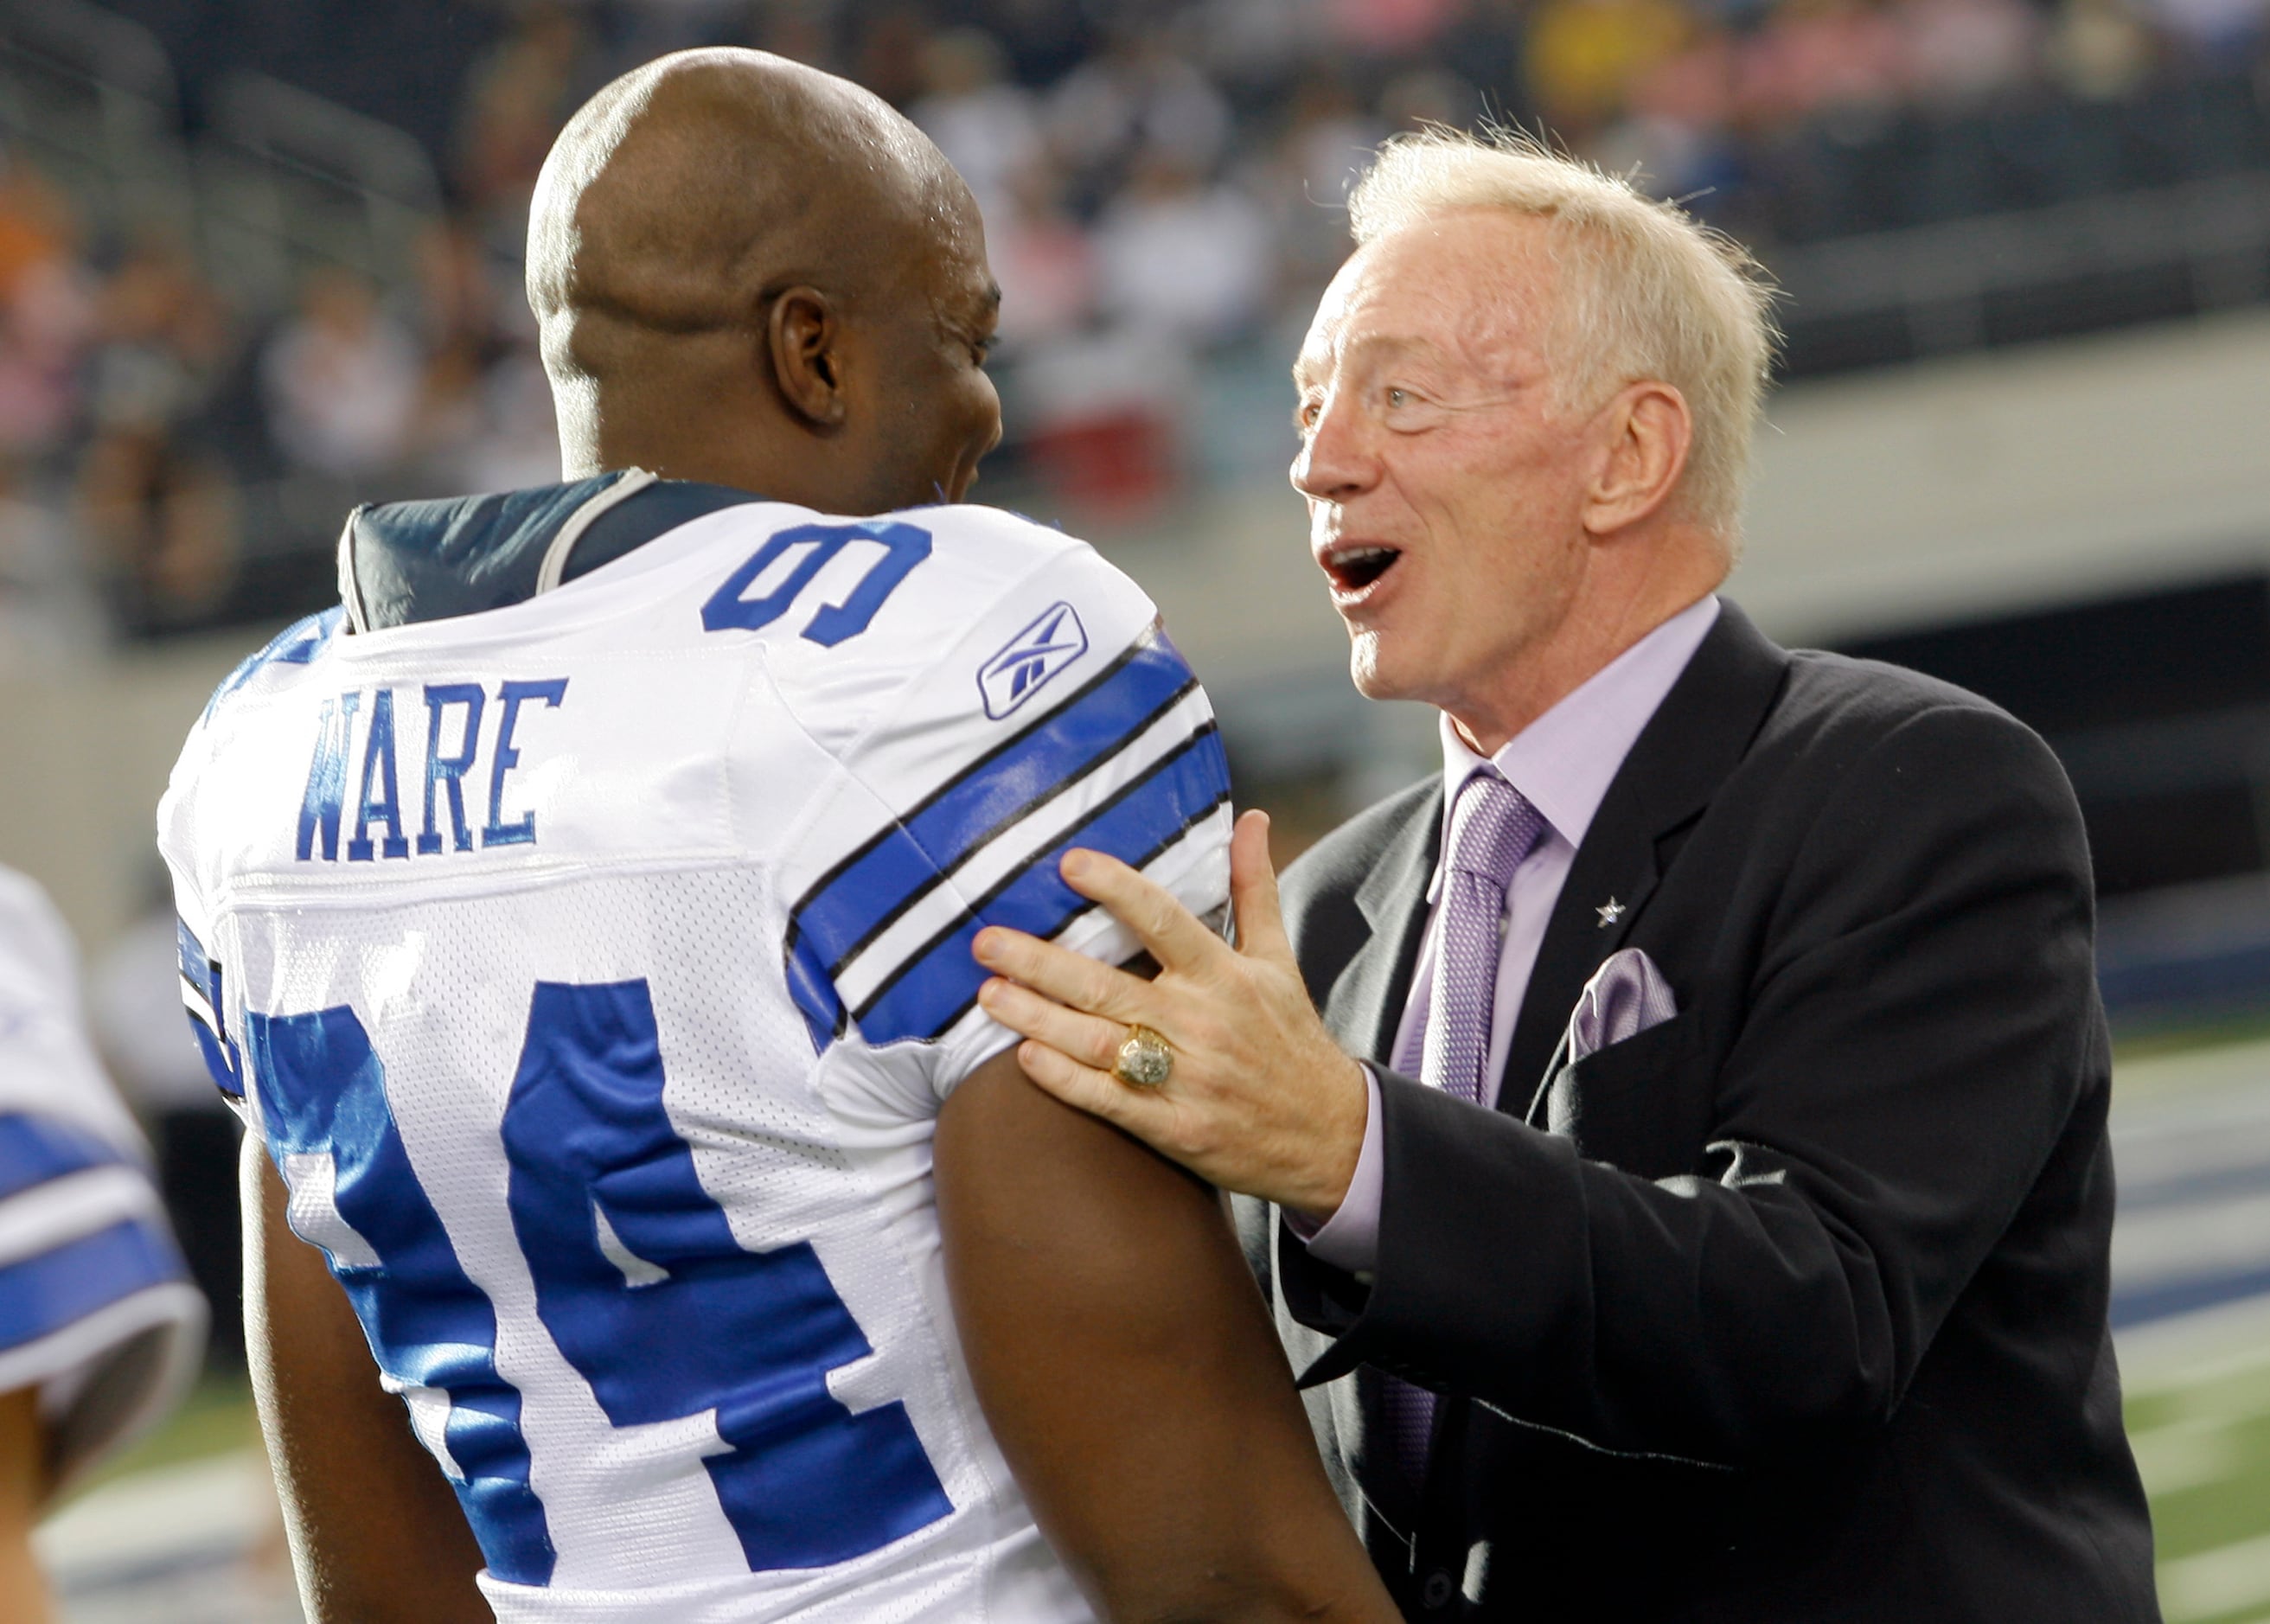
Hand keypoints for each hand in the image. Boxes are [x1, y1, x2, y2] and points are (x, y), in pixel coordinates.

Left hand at [972, 810, 1369, 1216]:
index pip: (1163, 921)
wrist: (1328, 1135)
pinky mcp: (1176, 1129)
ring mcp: (1187, 1079)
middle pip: (1108, 986)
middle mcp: (1202, 1023)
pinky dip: (1068, 1081)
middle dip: (1041, 963)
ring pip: (1098, 1043)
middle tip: (986, 941)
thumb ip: (1255, 889)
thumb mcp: (1279, 960)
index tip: (1069, 864)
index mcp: (1224, 976)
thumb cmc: (1291, 1039)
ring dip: (1038, 1019)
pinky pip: (1111, 1102)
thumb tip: (1254, 819)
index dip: (1116, 890)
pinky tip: (1026, 1058)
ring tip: (988, 993)